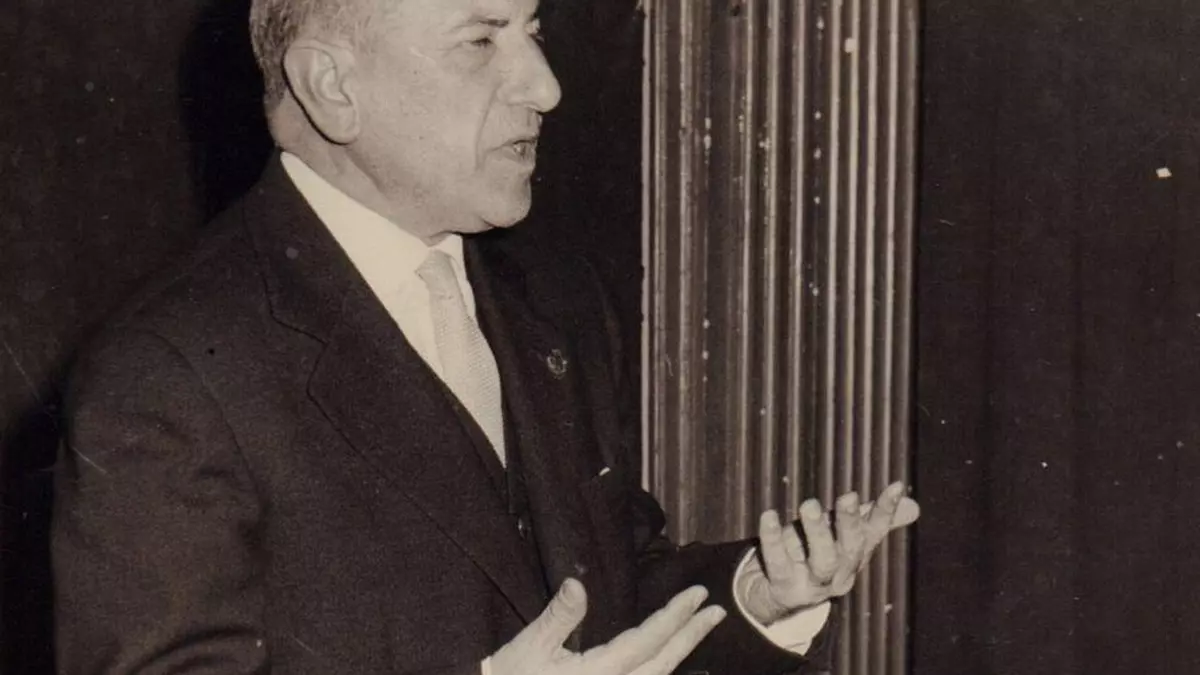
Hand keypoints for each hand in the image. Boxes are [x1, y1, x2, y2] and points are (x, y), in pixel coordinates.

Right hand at [490, 579, 726, 674]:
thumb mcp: (529, 646)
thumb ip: (559, 616)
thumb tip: (578, 584)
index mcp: (598, 672)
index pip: (648, 640)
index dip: (675, 617)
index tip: (698, 595)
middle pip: (664, 662)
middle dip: (691, 635)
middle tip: (716, 611)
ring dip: (682, 655)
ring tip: (700, 633)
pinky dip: (661, 674)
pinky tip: (672, 666)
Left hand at [738, 481, 919, 624]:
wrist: (775, 592)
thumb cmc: (812, 554)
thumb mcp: (841, 536)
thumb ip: (873, 520)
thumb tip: (915, 507)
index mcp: (854, 557)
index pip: (874, 532)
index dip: (885, 511)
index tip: (896, 487)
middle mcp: (838, 573)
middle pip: (851, 550)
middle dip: (851, 523)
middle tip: (848, 496)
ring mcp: (812, 583)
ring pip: (822, 561)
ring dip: (818, 532)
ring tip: (809, 505)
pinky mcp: (784, 586)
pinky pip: (779, 563)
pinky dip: (773, 539)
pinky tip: (768, 517)